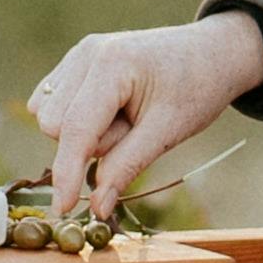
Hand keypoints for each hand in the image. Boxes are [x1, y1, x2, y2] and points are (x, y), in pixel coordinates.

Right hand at [29, 11, 262, 219]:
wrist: (212, 53)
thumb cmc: (197, 88)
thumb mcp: (168, 132)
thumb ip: (127, 166)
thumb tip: (96, 207)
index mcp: (111, 64)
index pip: (76, 129)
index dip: (66, 173)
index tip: (62, 209)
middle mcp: (87, 53)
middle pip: (55, 125)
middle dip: (89, 144)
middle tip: (133, 131)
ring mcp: (79, 54)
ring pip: (50, 117)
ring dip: (84, 133)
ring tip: (126, 118)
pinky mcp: (76, 61)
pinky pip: (52, 104)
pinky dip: (76, 119)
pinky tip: (109, 111)